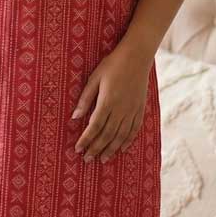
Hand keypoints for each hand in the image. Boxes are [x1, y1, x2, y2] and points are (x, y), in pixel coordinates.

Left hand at [71, 44, 151, 161]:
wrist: (137, 56)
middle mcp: (121, 109)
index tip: (78, 149)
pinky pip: (134, 129)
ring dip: (111, 149)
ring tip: (103, 159)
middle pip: (107, 135)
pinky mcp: (140, 109)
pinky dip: (127, 141)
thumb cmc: (112, 65)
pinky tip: (121, 149)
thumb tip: (75, 117)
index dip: (86, 140)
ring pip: (121, 135)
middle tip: (87, 160)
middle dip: (96, 149)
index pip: (94, 126)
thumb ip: (85, 99)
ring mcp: (132, 110)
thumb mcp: (94, 78)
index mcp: (107, 101)